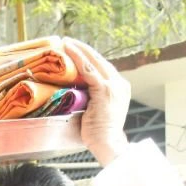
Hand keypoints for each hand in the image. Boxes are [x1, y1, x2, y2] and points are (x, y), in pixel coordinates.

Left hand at [62, 39, 130, 166]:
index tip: (77, 50)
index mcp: (120, 87)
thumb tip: (77, 91)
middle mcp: (119, 83)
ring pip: (93, 62)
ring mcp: (113, 86)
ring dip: (78, 50)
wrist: (108, 144)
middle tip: (68, 41)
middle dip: (83, 49)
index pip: (103, 68)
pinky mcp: (104, 90)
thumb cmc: (99, 134)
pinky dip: (77, 59)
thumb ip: (93, 97)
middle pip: (99, 60)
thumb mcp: (97, 110)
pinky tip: (68, 50)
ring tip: (66, 42)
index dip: (89, 58)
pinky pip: (88, 70)